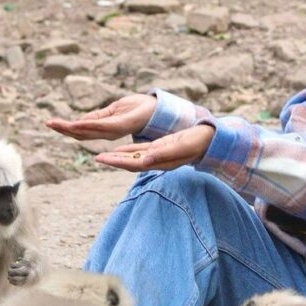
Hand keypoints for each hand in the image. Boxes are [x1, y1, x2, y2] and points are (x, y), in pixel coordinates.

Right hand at [46, 94, 157, 141]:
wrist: (158, 109)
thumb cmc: (138, 109)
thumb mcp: (115, 111)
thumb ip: (99, 118)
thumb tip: (80, 123)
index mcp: (105, 127)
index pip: (82, 129)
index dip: (66, 127)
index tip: (50, 123)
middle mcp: (108, 131)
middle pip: (82, 133)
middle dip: (64, 129)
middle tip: (48, 123)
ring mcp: (114, 129)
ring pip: (88, 131)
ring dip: (71, 128)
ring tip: (55, 123)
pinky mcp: (121, 125)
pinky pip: (101, 126)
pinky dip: (88, 126)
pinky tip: (76, 124)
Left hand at [95, 124, 215, 172]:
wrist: (209, 141)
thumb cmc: (198, 143)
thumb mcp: (181, 147)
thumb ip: (163, 153)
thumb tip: (145, 160)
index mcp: (160, 162)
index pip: (134, 164)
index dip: (118, 162)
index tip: (102, 159)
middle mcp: (156, 161)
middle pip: (130, 163)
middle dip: (113, 161)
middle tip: (96, 158)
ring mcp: (157, 155)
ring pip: (133, 158)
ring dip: (118, 157)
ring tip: (102, 156)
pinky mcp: (159, 148)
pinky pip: (140, 151)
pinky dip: (128, 151)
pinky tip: (119, 150)